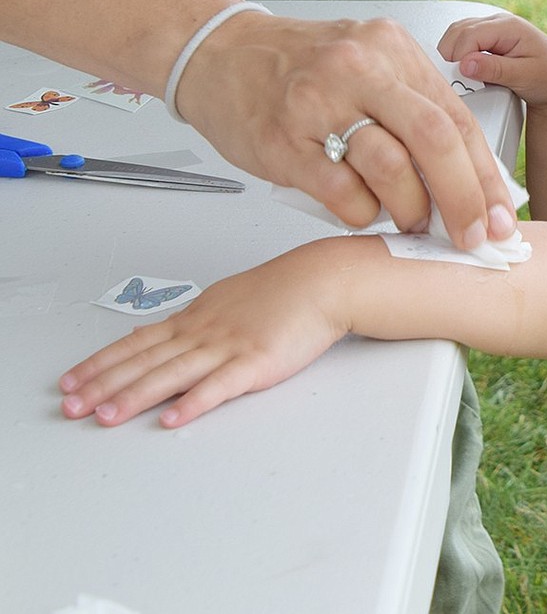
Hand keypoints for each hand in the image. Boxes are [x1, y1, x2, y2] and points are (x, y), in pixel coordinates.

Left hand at [59, 243, 346, 427]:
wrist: (323, 280)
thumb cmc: (284, 291)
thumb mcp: (229, 299)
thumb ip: (196, 321)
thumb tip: (165, 333)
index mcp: (197, 318)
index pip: (138, 342)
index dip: (101, 363)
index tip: (71, 382)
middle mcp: (205, 332)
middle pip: (145, 361)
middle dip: (104, 385)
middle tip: (72, 407)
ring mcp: (229, 347)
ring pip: (173, 374)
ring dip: (135, 397)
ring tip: (106, 417)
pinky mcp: (257, 362)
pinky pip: (220, 386)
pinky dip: (194, 403)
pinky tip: (173, 419)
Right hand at [176, 14, 516, 247]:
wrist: (218, 53)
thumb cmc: (298, 68)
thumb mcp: (367, 65)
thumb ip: (413, 110)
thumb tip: (467, 179)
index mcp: (391, 48)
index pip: (456, 117)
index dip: (485, 173)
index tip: (501, 213)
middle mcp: (359, 68)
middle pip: (434, 138)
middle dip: (464, 197)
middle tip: (473, 236)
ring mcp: (318, 101)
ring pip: (390, 167)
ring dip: (410, 209)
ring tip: (411, 223)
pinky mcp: (281, 139)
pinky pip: (339, 191)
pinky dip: (360, 214)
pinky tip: (361, 214)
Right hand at [438, 13, 546, 112]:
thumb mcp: (524, 76)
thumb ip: (494, 70)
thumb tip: (465, 64)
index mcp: (509, 26)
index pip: (470, 34)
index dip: (459, 57)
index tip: (461, 78)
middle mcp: (498, 23)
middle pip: (458, 31)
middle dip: (451, 55)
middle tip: (457, 80)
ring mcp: (492, 30)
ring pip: (456, 34)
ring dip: (452, 55)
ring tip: (461, 77)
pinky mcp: (488, 40)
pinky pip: (462, 42)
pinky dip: (458, 56)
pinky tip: (465, 71)